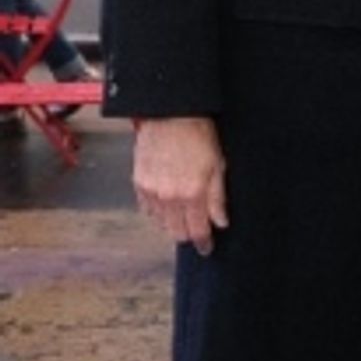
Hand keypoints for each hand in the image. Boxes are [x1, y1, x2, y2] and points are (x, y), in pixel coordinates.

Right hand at [132, 116, 228, 253]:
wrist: (170, 114)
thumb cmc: (197, 135)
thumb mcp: (218, 166)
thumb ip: (218, 198)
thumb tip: (221, 222)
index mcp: (192, 194)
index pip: (198, 231)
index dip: (204, 243)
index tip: (207, 247)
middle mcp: (169, 197)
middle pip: (177, 233)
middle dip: (188, 235)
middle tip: (196, 230)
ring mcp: (151, 191)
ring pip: (161, 223)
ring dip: (172, 223)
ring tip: (182, 214)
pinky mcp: (138, 182)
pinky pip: (146, 209)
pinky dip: (157, 211)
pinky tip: (166, 204)